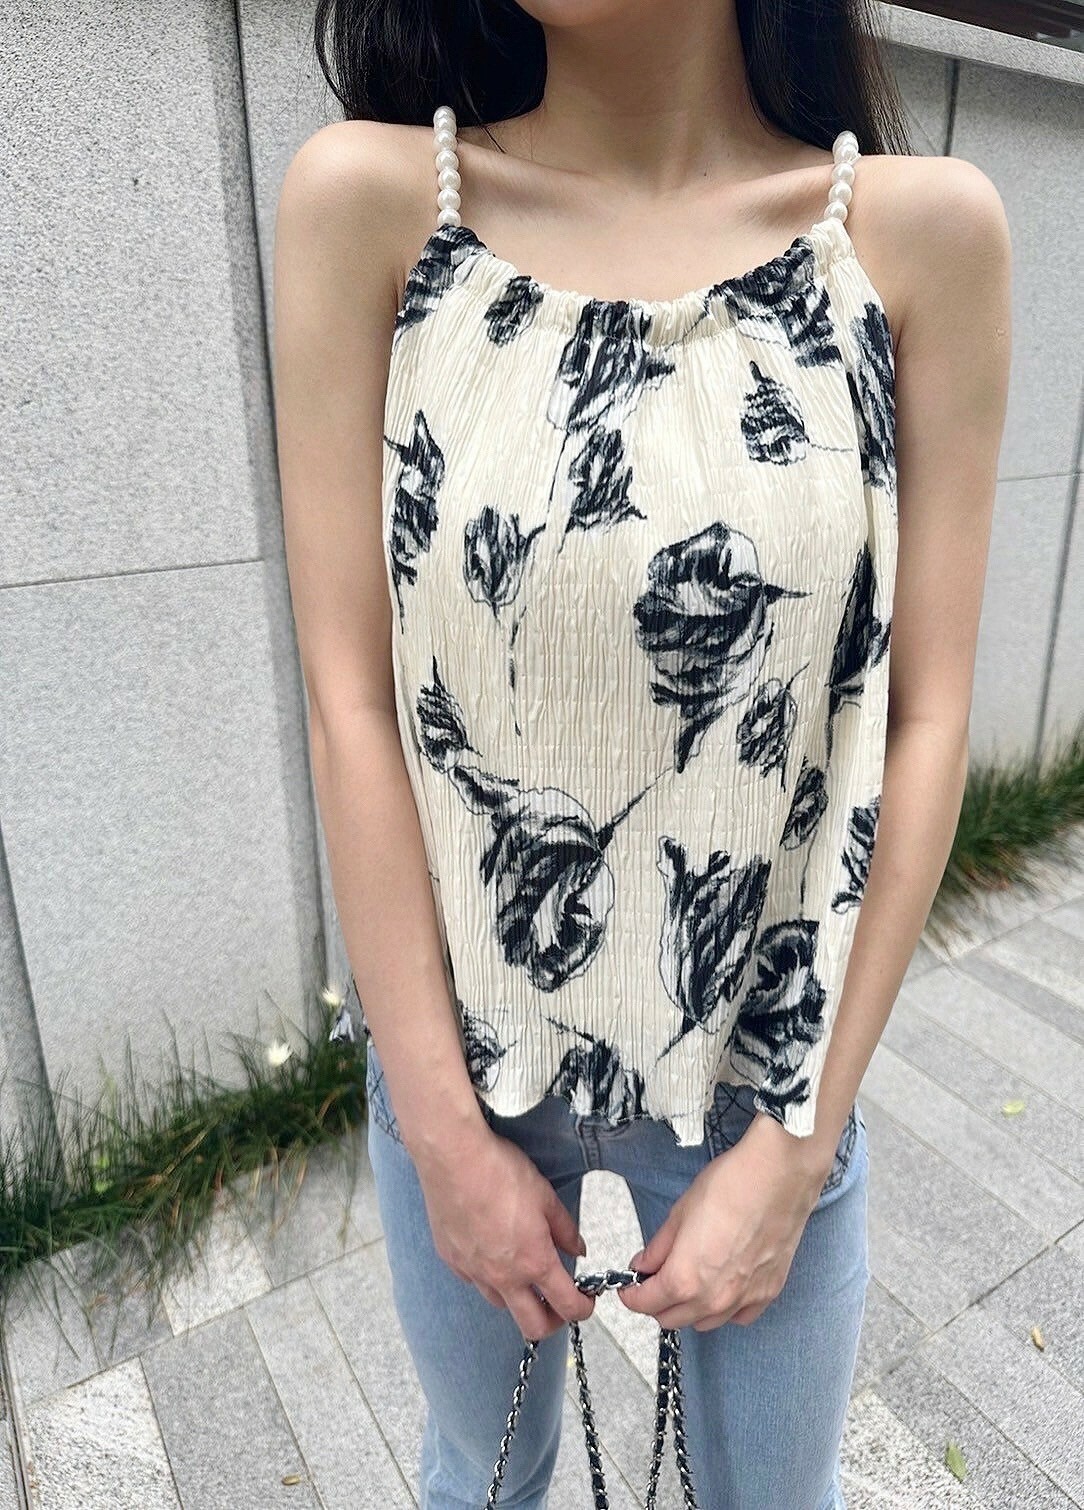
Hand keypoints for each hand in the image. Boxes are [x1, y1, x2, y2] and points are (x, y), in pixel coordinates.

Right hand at [412, 1121, 595, 1341]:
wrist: (454, 1159)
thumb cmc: (501, 1172)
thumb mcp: (546, 1196)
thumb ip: (565, 1230)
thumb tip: (577, 1250)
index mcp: (534, 1262)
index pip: (567, 1306)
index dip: (583, 1308)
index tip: (585, 1301)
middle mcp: (503, 1277)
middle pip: (533, 1327)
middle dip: (553, 1321)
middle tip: (558, 1304)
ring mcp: (474, 1272)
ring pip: (501, 1304)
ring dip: (518, 1298)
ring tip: (523, 1273)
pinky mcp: (452, 1261)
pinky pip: (474, 1282)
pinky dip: (488, 1277)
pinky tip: (491, 1253)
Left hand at [618, 1114, 830, 1330]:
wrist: (778, 1175)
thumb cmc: (730, 1185)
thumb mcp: (680, 1213)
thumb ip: (658, 1247)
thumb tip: (643, 1266)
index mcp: (684, 1279)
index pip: (646, 1304)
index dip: (632, 1295)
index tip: (629, 1287)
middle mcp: (714, 1299)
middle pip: (673, 1319)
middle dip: (657, 1303)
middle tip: (655, 1280)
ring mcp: (744, 1299)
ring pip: (705, 1323)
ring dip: (689, 1309)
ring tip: (688, 1281)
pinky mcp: (768, 1293)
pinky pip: (738, 1317)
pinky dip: (724, 1309)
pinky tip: (721, 1287)